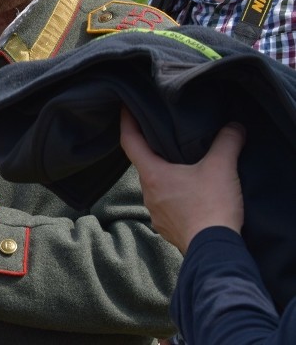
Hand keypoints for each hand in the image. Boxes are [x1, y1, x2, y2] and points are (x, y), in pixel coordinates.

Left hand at [120, 107, 245, 253]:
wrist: (215, 250)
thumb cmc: (211, 206)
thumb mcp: (221, 167)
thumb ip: (227, 142)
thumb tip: (234, 127)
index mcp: (152, 174)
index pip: (130, 141)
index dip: (126, 122)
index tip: (125, 109)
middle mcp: (148, 194)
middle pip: (144, 164)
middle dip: (151, 150)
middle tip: (160, 135)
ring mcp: (156, 213)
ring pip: (156, 186)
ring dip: (165, 175)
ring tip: (180, 165)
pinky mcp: (167, 227)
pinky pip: (166, 205)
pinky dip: (174, 195)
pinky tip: (190, 193)